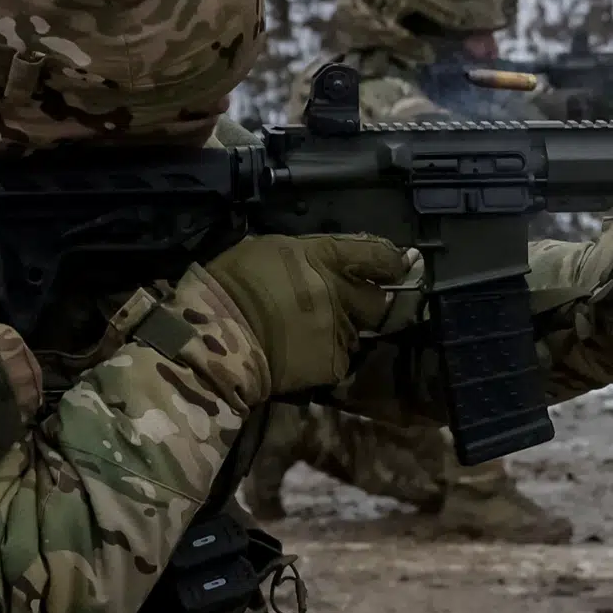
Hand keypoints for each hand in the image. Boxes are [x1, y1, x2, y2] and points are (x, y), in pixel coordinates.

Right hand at [203, 234, 408, 394]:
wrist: (217, 334)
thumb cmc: (234, 283)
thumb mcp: (270, 248)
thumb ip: (307, 254)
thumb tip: (323, 260)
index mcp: (325, 258)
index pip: (377, 255)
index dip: (391, 262)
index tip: (395, 267)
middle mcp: (341, 292)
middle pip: (377, 300)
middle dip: (367, 304)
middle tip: (346, 307)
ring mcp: (339, 330)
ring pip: (356, 333)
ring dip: (341, 333)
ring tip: (309, 335)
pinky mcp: (332, 364)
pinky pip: (339, 360)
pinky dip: (325, 359)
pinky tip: (301, 356)